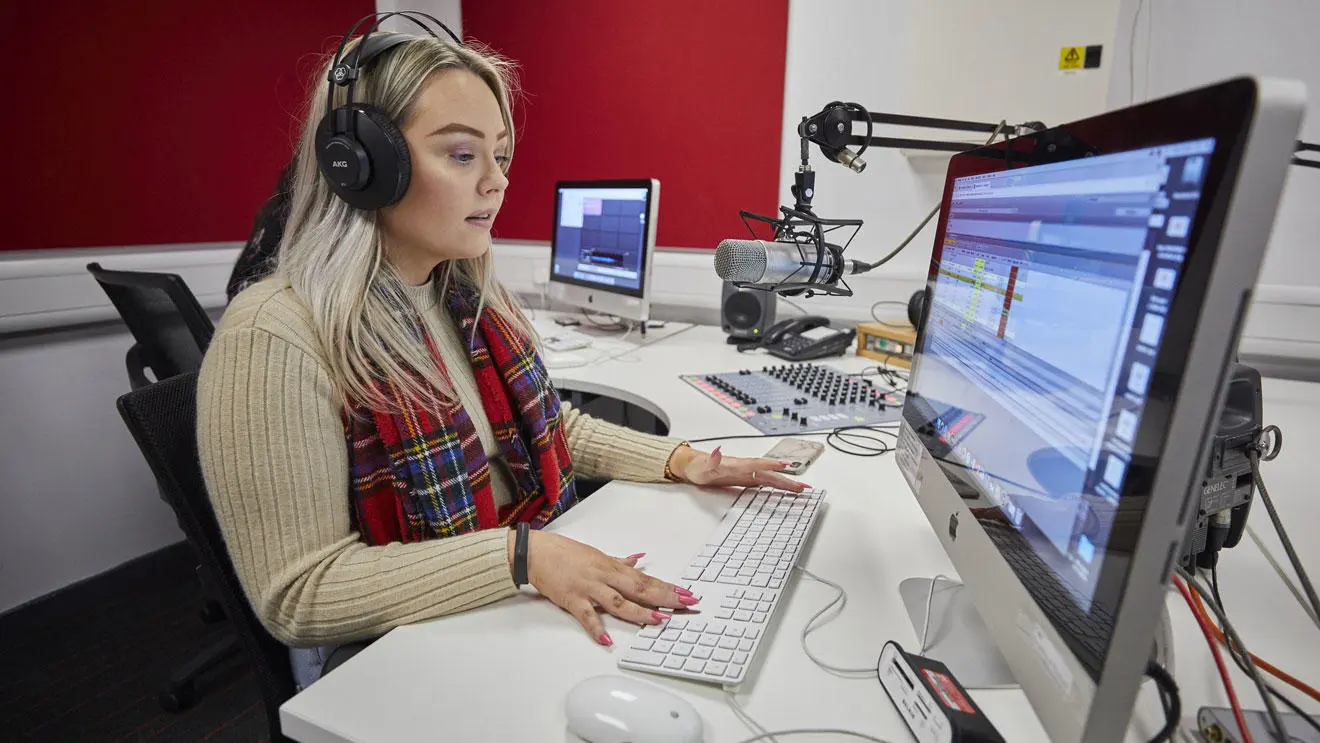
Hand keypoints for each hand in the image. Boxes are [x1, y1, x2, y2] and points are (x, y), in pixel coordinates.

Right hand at [508, 529, 697, 645]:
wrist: (537, 553)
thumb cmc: (565, 553)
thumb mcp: (597, 554)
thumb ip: (619, 561)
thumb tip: (639, 560)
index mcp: (612, 567)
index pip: (646, 578)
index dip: (668, 587)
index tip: (687, 594)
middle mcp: (604, 576)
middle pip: (639, 588)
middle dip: (665, 597)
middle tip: (686, 605)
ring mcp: (589, 588)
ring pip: (619, 601)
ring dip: (640, 612)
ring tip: (659, 620)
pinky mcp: (572, 600)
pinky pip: (586, 616)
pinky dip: (596, 629)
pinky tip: (606, 641)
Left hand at [668, 445, 807, 491]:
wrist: (696, 467)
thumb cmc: (699, 467)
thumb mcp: (703, 467)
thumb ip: (712, 460)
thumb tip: (717, 451)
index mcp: (736, 464)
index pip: (756, 464)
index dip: (769, 465)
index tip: (784, 465)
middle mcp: (745, 468)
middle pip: (769, 474)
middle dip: (785, 479)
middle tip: (802, 486)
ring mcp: (748, 474)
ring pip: (771, 478)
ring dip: (786, 483)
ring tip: (802, 489)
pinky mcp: (748, 479)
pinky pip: (767, 483)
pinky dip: (779, 486)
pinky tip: (789, 490)